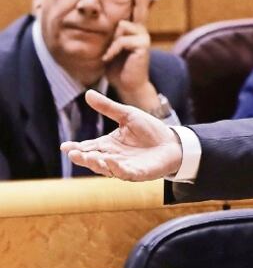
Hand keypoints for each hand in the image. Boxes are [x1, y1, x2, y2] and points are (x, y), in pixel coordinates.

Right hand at [61, 90, 182, 180]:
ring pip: (106, 169)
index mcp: (108, 145)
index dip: (76, 148)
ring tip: (89, 157)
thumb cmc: (149, 129)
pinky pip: (125, 174)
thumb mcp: (127, 114)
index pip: (88, 147)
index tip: (64, 147)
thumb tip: (87, 93)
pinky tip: (111, 162)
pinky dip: (117, 169)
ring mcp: (124, 167)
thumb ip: (108, 107)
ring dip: (97, 164)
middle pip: (93, 159)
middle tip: (73, 154)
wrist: (172, 142)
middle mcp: (112, 158)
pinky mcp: (138, 173)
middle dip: (83, 158)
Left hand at [104, 0, 157, 110]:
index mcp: (133, 29)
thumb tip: (114, 23)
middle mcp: (141, 30)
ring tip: (110, 55)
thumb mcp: (111, 47)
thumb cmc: (118, 66)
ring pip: (121, 26)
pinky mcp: (142, 45)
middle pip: (140, 6)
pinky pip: (121, 40)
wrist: (129, 84)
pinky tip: (109, 58)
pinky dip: (112, 50)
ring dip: (111, 42)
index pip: (135, 8)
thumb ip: (113, 34)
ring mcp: (143, 37)